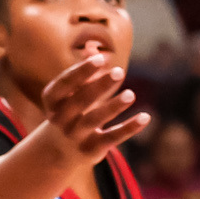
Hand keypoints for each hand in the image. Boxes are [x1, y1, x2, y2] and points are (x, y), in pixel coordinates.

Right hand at [39, 48, 149, 165]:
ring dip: (113, 107)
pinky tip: (146, 117)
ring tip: (131, 94)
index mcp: (53, 101)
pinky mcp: (91, 150)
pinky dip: (129, 128)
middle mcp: (60, 119)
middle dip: (98, 86)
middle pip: (79, 101)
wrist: (58, 152)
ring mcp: (74, 136)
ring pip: (94, 120)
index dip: (80, 72)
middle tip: (119, 71)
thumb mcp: (71, 93)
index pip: (63, 84)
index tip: (100, 59)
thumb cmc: (70, 111)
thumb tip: (93, 46)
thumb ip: (84, 71)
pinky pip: (111, 138)